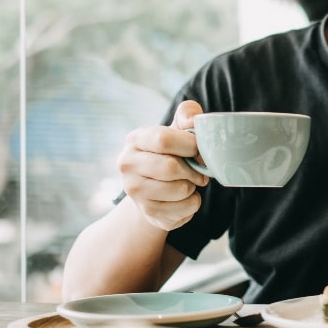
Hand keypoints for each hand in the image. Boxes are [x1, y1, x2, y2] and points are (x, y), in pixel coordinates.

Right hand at [118, 100, 209, 231]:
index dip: (189, 144)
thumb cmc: (172, 151)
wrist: (156, 187)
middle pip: (171, 167)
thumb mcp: (178, 128)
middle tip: (199, 170)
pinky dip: (194, 202)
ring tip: (188, 181)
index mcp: (135, 140)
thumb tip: (192, 121)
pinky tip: (184, 197)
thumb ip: (188, 114)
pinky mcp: (149, 213)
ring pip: (180, 190)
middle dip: (194, 169)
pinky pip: (185, 209)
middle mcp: (128, 165)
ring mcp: (135, 192)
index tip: (199, 149)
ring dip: (194, 186)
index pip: (164, 139)